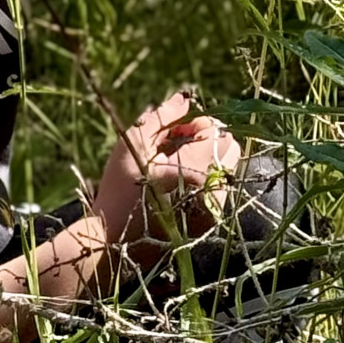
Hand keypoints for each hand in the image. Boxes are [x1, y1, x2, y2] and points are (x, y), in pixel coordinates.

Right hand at [93, 90, 240, 261]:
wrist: (114, 243)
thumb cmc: (120, 191)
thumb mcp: (134, 145)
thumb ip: (162, 118)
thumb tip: (183, 99)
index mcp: (195, 169)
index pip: (216, 130)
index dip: (195, 123)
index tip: (173, 132)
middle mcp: (213, 190)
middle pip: (229, 147)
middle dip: (206, 139)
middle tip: (176, 146)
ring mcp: (214, 210)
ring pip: (226, 168)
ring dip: (206, 158)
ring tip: (175, 166)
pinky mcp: (210, 223)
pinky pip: (219, 189)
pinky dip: (205, 179)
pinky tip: (178, 185)